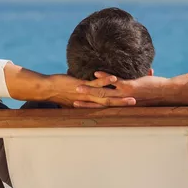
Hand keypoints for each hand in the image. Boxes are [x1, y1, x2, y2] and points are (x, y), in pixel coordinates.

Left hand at [4, 65, 136, 106]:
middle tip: (140, 106)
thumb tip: (92, 92)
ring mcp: (88, 93)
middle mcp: (92, 100)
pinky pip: (96, 84)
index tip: (135, 108)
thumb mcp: (77, 95)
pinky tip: (115, 78)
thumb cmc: (62, 92)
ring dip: (119, 98)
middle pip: (112, 104)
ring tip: (132, 97)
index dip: (122, 107)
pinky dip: (106, 81)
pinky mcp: (82, 85)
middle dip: (126, 105)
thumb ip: (86, 95)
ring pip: (107, 96)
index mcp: (92, 103)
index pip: (110, 106)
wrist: (47, 89)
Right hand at [74, 70, 187, 106]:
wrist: (167, 93)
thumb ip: (134, 87)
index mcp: (122, 103)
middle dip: (85, 102)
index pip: (103, 106)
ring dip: (89, 90)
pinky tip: (94, 72)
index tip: (79, 107)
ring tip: (76, 88)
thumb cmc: (155, 92)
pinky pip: (114, 81)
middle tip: (71, 101)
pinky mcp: (130, 86)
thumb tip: (131, 79)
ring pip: (103, 93)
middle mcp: (122, 100)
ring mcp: (125, 94)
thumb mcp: (141, 92)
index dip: (91, 107)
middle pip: (99, 102)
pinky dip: (104, 77)